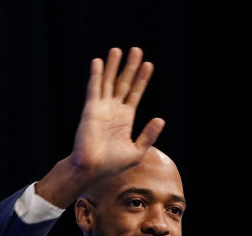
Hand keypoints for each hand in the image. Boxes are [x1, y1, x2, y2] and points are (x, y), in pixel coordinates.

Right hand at [36, 47, 164, 207]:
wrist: (92, 169)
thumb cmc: (112, 165)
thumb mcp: (136, 151)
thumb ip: (148, 135)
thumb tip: (161, 119)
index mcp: (125, 119)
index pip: (135, 93)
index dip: (142, 79)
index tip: (149, 65)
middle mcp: (113, 110)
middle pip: (123, 83)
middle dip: (130, 67)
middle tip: (136, 50)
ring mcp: (101, 108)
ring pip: (108, 82)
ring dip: (113, 66)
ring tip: (117, 50)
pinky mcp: (90, 109)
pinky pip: (94, 89)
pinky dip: (96, 75)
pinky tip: (98, 62)